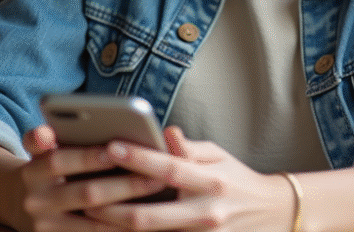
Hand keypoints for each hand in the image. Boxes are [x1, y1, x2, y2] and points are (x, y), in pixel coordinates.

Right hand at [13, 125, 170, 231]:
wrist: (22, 204)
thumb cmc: (48, 167)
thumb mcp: (44, 149)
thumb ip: (54, 135)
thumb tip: (51, 132)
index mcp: (33, 169)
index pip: (58, 159)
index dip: (87, 156)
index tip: (114, 150)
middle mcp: (35, 199)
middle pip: (85, 193)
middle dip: (123, 184)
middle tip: (154, 177)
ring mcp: (44, 226)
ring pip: (94, 221)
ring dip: (128, 210)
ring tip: (155, 199)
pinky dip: (118, 230)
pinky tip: (142, 224)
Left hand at [83, 127, 296, 231]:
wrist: (272, 215)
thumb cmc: (238, 179)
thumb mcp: (219, 155)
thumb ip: (189, 147)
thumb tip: (163, 132)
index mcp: (211, 180)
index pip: (169, 168)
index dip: (139, 158)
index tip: (110, 145)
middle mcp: (205, 213)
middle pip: (149, 216)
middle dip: (110, 207)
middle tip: (82, 196)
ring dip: (113, 230)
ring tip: (83, 217)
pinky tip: (109, 231)